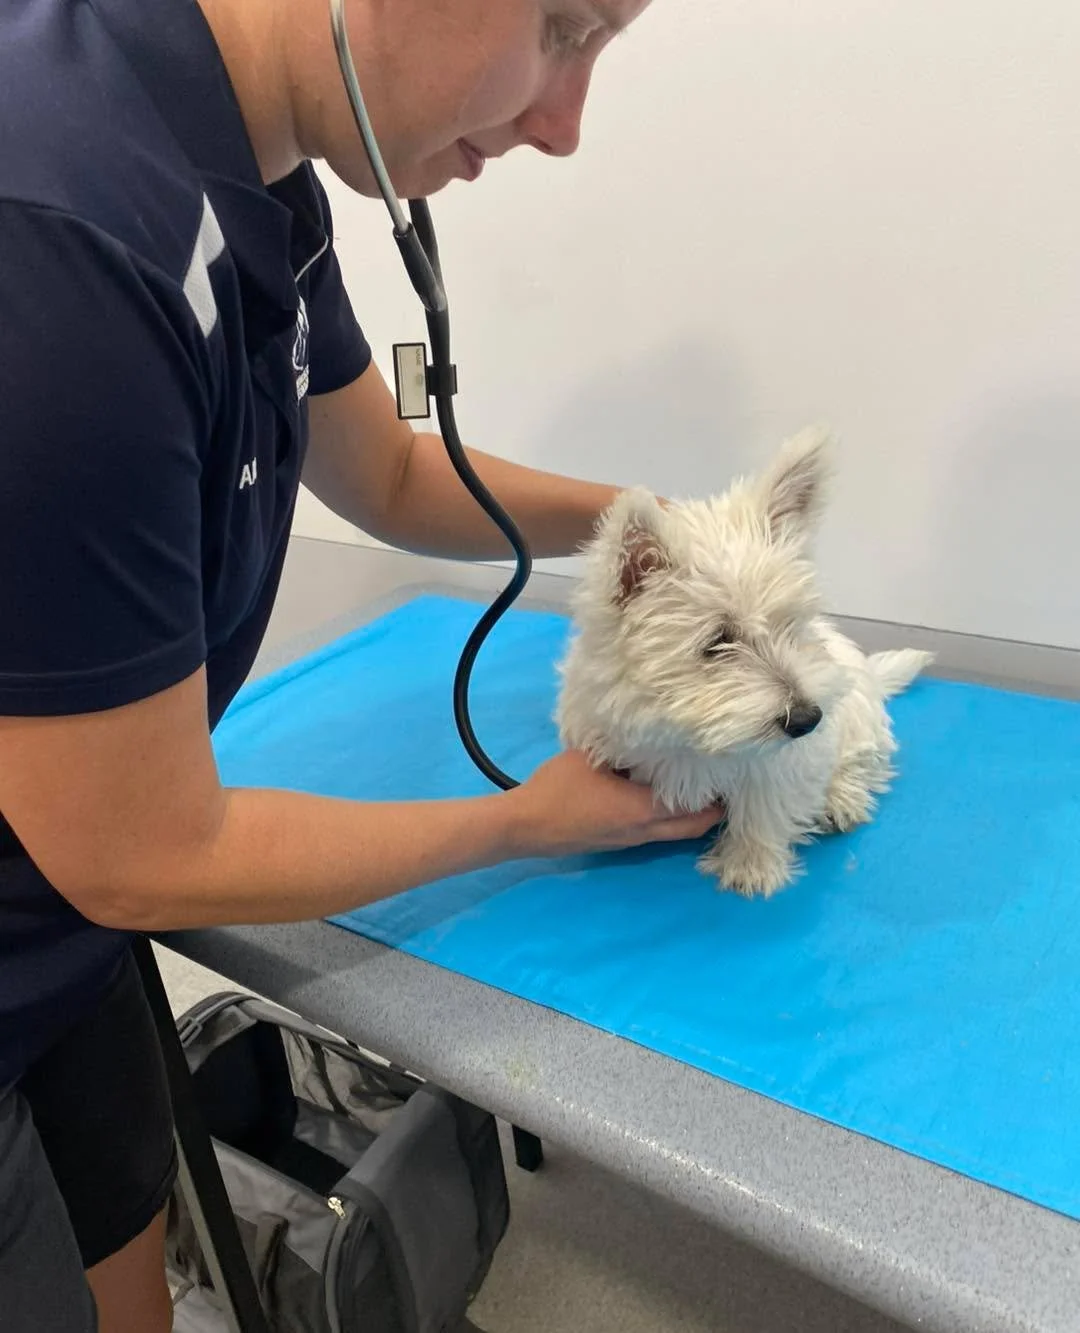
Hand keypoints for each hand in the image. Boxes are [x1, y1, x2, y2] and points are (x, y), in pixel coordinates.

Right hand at [506, 750, 722, 859]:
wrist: (526, 825)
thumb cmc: (558, 788)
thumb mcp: (591, 757)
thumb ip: (622, 747)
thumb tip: (646, 734)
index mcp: (642, 809)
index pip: (694, 806)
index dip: (715, 792)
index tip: (729, 772)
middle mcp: (644, 830)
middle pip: (693, 827)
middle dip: (713, 810)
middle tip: (724, 785)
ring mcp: (631, 840)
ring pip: (675, 832)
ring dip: (691, 815)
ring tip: (700, 788)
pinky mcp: (618, 841)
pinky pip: (656, 831)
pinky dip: (670, 817)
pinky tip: (661, 795)